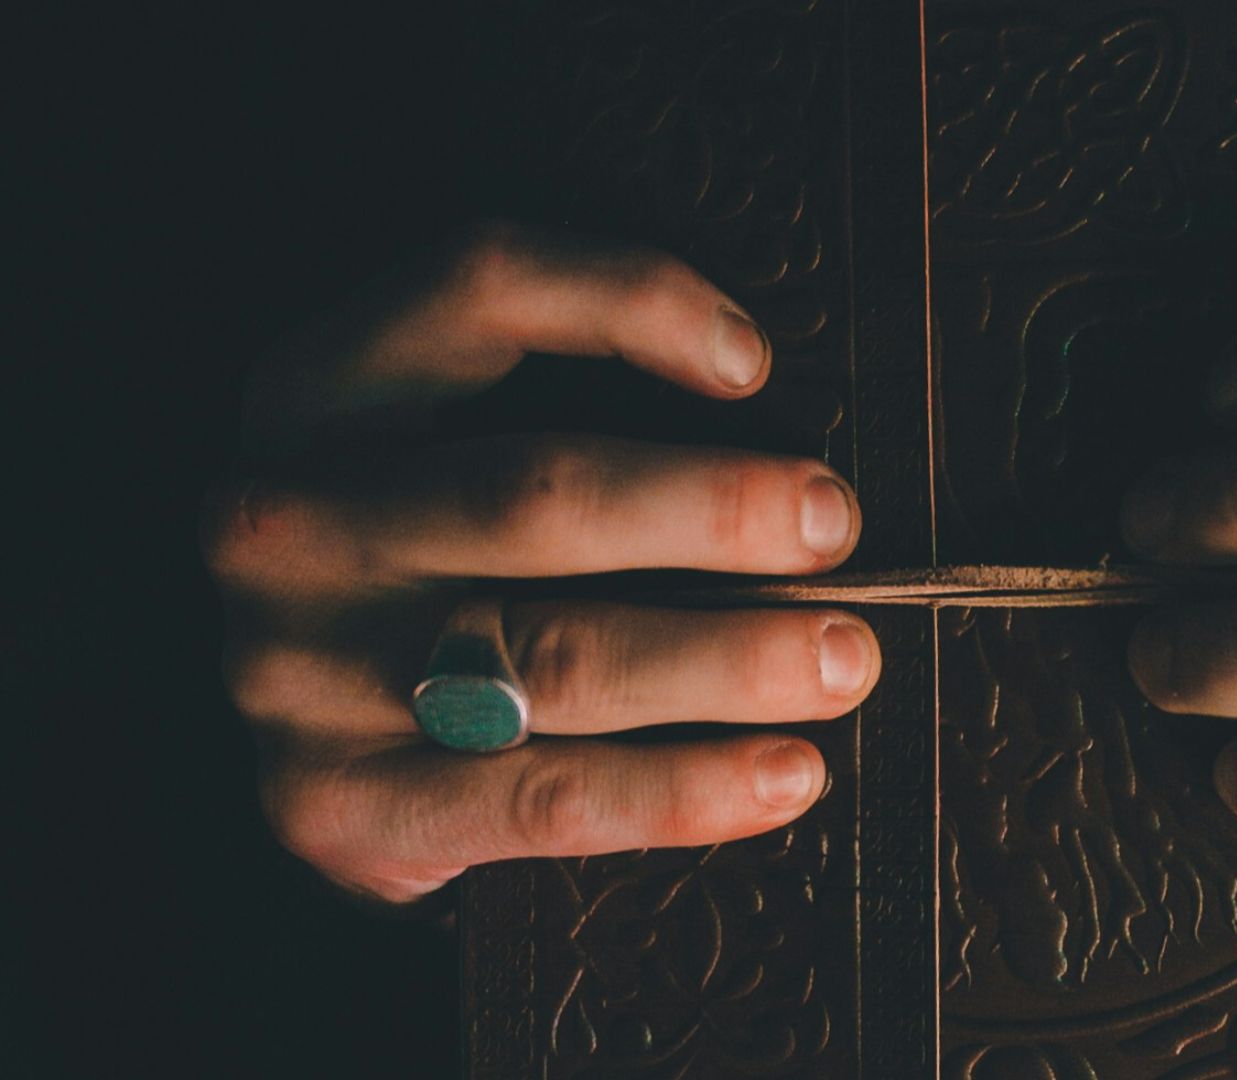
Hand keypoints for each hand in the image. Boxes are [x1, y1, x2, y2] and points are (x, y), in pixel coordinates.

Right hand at [203, 224, 879, 904]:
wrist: (296, 773)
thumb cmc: (429, 579)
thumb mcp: (440, 457)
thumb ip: (564, 421)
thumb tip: (785, 456)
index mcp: (318, 393)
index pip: (479, 290)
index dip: (631, 302)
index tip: (756, 362)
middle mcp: (288, 521)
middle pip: (533, 492)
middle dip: (712, 508)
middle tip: (831, 527)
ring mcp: (299, 673)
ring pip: (555, 654)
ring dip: (730, 658)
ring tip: (845, 657)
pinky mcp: (340, 808)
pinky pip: (550, 800)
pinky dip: (688, 789)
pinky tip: (788, 776)